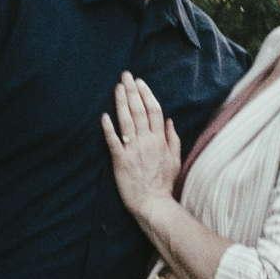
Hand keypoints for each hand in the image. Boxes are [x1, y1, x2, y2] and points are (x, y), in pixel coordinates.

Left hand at [101, 73, 183, 212]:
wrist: (153, 203)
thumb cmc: (164, 183)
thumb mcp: (175, 159)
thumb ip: (173, 138)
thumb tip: (170, 120)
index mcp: (160, 139)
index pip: (154, 110)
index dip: (146, 94)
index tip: (140, 82)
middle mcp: (147, 141)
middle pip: (139, 110)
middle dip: (132, 91)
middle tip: (125, 76)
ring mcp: (133, 149)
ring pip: (126, 121)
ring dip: (121, 102)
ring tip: (117, 87)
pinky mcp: (120, 160)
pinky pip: (113, 141)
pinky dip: (108, 128)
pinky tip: (104, 115)